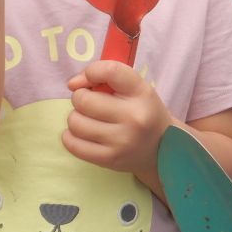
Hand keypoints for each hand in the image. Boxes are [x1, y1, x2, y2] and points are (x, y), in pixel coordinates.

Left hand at [63, 61, 170, 178]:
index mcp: (142, 93)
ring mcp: (121, 141)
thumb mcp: (136, 88)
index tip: (89, 80)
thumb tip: (73, 84)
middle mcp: (133, 117)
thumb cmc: (143, 112)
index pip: (110, 71)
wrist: (161, 149)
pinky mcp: (109, 160)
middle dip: (80, 97)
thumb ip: (107, 77)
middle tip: (90, 103)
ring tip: (88, 119)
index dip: (91, 71)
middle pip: (84, 100)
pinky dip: (70, 136)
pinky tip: (81, 133)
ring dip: (76, 117)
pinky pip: (73, 144)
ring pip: (75, 122)